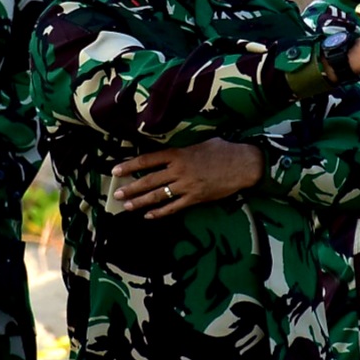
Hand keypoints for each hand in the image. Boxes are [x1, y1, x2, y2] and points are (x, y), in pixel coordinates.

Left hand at [109, 138, 262, 218]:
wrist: (243, 164)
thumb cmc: (224, 149)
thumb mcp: (200, 143)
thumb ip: (183, 150)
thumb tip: (172, 153)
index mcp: (178, 154)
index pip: (148, 160)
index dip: (130, 166)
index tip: (116, 170)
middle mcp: (178, 170)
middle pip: (149, 180)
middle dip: (131, 188)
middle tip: (117, 195)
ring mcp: (186, 186)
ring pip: (158, 195)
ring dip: (141, 202)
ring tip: (127, 206)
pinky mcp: (196, 198)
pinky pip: (174, 207)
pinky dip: (160, 212)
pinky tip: (149, 216)